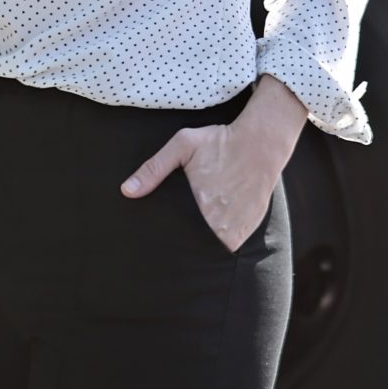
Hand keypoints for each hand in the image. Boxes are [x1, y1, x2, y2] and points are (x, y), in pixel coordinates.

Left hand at [121, 77, 307, 250]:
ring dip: (206, 241)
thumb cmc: (219, 142)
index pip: (176, 235)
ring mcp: (236, 226)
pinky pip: (232, 244)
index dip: (169, 237)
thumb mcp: (183, 145)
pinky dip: (225, 239)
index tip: (165, 233)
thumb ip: (154, 168)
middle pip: (194, 243)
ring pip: (214, 246)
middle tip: (183, 228)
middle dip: (186, 240)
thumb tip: (127, 191)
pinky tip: (220, 223)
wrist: (261, 142)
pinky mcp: (250, 227)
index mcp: (198, 204)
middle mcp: (218, 221)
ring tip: (201, 226)